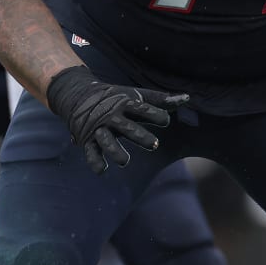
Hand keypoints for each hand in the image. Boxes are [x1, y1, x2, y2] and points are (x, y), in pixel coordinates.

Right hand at [45, 66, 188, 173]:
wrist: (77, 94)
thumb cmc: (115, 98)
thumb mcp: (136, 95)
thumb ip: (161, 100)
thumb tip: (187, 99)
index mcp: (126, 104)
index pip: (143, 110)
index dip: (156, 115)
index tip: (165, 121)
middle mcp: (113, 116)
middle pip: (127, 127)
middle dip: (140, 136)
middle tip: (154, 145)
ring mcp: (100, 128)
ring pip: (107, 141)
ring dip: (115, 151)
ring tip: (124, 162)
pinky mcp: (88, 139)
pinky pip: (91, 152)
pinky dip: (95, 161)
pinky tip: (102, 170)